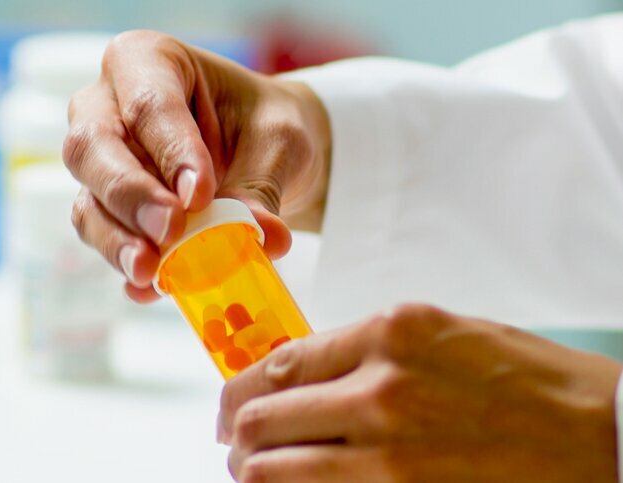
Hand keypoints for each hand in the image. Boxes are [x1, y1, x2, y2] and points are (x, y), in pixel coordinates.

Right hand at [64, 30, 330, 302]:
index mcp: (147, 61)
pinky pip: (101, 235)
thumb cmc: (264, 129)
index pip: (149, 103)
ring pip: (88, 199)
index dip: (171, 150)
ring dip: (117, 239)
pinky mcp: (103, 208)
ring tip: (152, 272)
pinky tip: (149, 287)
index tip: (200, 195)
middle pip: (93, 147)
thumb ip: (263, 188)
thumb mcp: (278, 145)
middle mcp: (105, 106)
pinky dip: (125, 262)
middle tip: (169, 231)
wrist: (261, 154)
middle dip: (130, 194)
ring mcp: (99, 161)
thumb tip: (263, 239)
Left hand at [219, 304, 621, 481]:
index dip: (242, 387)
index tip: (233, 402)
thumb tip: (304, 371)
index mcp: (391, 333)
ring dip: (252, 470)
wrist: (598, 436)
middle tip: (231, 440)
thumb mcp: (441, 335)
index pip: (281, 361)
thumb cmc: (528, 381)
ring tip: (250, 470)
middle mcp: (381, 388)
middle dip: (235, 431)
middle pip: (264, 415)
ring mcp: (388, 451)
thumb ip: (367, 349)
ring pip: (274, 467)